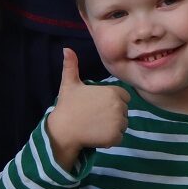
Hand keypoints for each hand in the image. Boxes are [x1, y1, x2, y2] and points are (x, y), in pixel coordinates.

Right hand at [43, 48, 128, 170]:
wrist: (63, 129)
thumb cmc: (67, 105)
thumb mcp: (69, 83)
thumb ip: (71, 66)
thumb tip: (66, 49)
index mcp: (113, 92)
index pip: (124, 98)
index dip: (112, 102)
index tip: (98, 106)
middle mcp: (119, 106)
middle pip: (124, 112)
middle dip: (113, 115)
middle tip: (95, 116)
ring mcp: (118, 122)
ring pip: (123, 125)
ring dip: (112, 127)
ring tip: (95, 126)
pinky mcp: (115, 136)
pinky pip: (119, 138)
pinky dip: (110, 139)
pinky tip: (96, 135)